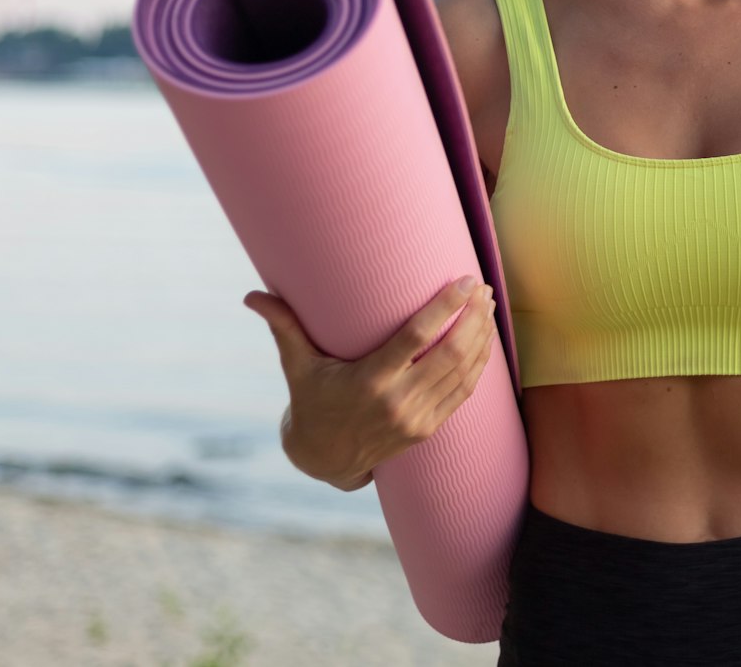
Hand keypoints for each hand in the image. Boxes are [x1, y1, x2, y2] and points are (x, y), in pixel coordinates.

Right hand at [243, 277, 496, 489]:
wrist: (324, 459)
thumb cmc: (311, 400)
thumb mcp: (297, 366)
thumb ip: (283, 327)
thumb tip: (251, 295)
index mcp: (369, 382)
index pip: (416, 338)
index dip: (444, 308)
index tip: (465, 282)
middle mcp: (397, 402)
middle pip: (449, 354)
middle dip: (473, 319)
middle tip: (484, 288)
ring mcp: (416, 419)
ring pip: (463, 374)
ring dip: (482, 338)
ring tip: (490, 306)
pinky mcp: (428, 429)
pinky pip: (464, 393)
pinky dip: (479, 365)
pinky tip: (485, 340)